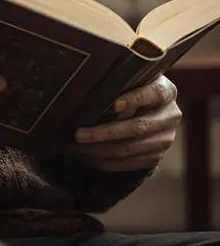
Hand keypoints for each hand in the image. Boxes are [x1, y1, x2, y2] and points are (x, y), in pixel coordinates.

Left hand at [66, 75, 180, 171]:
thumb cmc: (130, 89)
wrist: (148, 111)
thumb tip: (85, 89)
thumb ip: (117, 82)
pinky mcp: (156, 158)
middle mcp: (170, 116)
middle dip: (104, 133)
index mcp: (166, 91)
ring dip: (98, 150)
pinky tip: (85, 156)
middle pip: (137, 128)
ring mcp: (165, 140)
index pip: (156, 93)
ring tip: (74, 146)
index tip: (113, 104)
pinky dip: (103, 161)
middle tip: (78, 134)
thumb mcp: (130, 81)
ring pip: (129, 149)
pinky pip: (126, 164)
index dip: (136, 99)